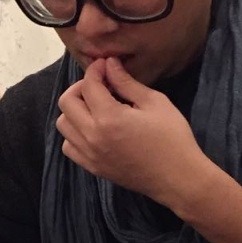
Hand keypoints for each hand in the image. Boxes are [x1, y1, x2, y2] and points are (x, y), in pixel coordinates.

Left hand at [56, 57, 210, 207]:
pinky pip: (69, 146)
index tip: (105, 65)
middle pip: (67, 102)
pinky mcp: (92, 167)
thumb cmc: (172, 138)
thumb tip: (109, 64)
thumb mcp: (154, 103)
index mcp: (109, 118)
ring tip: (96, 107)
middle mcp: (92, 136)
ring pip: (63, 124)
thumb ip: (126, 83)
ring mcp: (89, 154)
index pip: (88, 86)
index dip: (95, 70)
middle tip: (100, 85)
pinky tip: (93, 129)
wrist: (178, 178)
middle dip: (81, 87)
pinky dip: (75, 133)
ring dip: (75, 110)